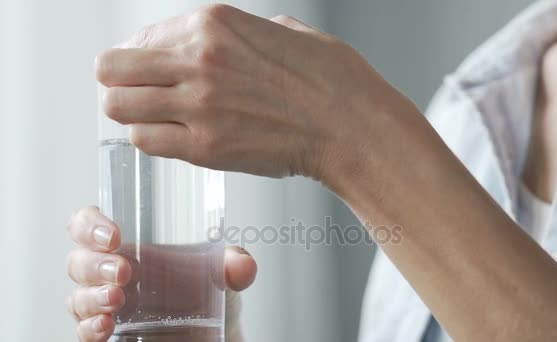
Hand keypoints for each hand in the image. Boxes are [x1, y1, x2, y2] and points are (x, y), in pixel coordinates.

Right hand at [65, 206, 256, 341]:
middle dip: (96, 264)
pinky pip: (84, 329)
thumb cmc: (209, 290)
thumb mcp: (224, 271)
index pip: (90, 223)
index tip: (114, 235)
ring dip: (92, 296)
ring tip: (117, 300)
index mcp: (131, 243)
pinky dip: (90, 328)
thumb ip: (234, 264)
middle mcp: (111, 270)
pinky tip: (105, 327)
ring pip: (77, 295)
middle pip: (79, 259)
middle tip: (125, 272)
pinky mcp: (107, 332)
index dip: (91, 224)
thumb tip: (243, 265)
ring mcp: (105, 302)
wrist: (216, 331)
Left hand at [96, 4, 408, 181]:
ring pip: (118, 107)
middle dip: (121, 81)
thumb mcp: (286, 31)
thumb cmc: (331, 82)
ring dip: (133, 113)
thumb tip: (226, 43)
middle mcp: (198, 59)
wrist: (352, 127)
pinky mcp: (205, 146)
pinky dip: (151, 141)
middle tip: (141, 93)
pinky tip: (173, 139)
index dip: (143, 56)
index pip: (141, 37)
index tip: (152, 70)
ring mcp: (198, 104)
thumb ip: (244, 33)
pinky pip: (144, 142)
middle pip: (112, 69)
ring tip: (156, 119)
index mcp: (216, 23)